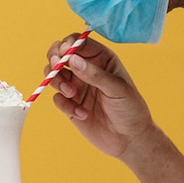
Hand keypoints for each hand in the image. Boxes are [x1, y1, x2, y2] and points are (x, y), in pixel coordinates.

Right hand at [46, 34, 155, 158]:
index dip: (67, 44)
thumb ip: (94, 74)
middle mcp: (86, 69)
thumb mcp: (116, 89)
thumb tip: (72, 59)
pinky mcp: (70, 103)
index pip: (78, 42)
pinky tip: (82, 114)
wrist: (129, 140)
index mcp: (101, 58)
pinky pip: (57, 98)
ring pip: (53, 74)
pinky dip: (65, 105)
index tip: (63, 53)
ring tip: (71, 94)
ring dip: (56, 82)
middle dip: (54, 59)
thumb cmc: (130, 109)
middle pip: (59, 54)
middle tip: (55, 67)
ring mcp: (76, 85)